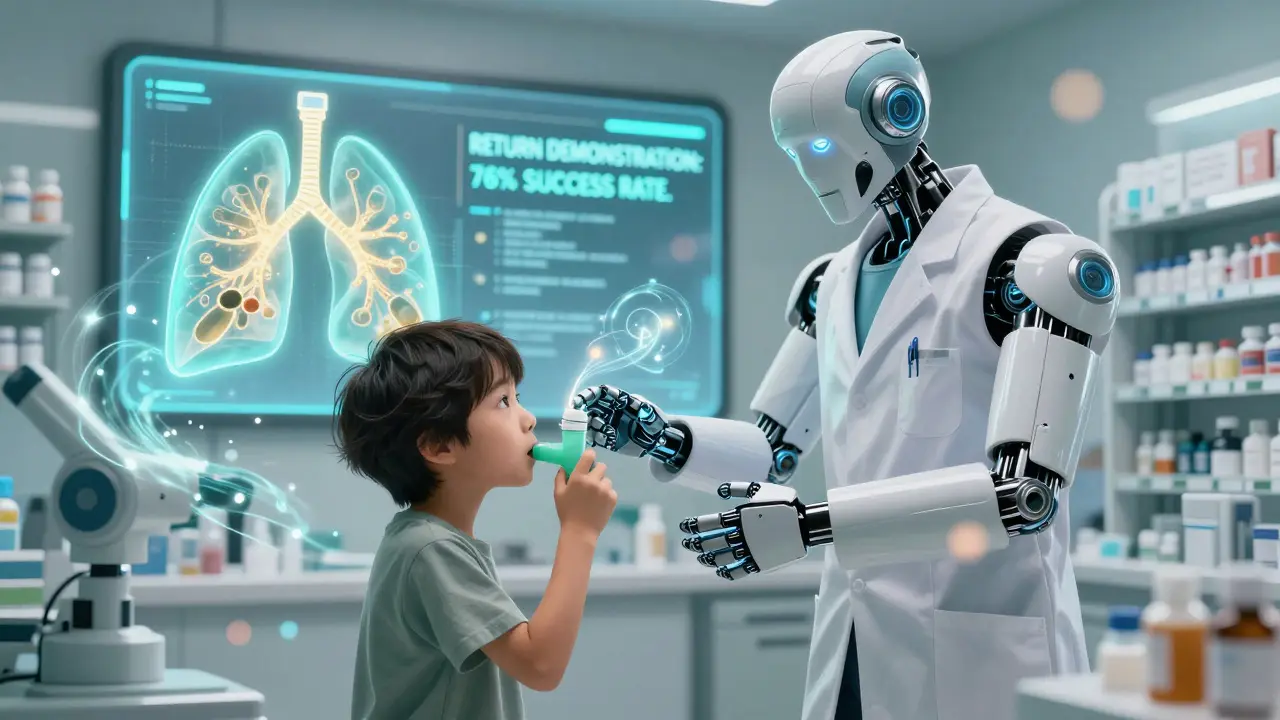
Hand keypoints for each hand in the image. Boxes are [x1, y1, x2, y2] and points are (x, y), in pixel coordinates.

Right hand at [553, 449, 617, 537]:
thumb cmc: (567, 512)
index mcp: (579, 477)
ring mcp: (605, 489)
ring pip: (607, 479)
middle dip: (596, 471)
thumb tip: (565, 466)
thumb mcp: (558, 493)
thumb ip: (560, 476)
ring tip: (594, 496)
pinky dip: (606, 494)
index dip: (589, 455)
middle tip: (591, 481)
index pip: (589, 455)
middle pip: (601, 466)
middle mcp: (593, 481)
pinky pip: (611, 490)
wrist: (580, 531)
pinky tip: (599, 503)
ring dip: (601, 484)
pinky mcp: (613, 498)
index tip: (588, 460)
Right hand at [573, 385, 675, 459]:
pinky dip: (594, 438)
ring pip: (590, 423)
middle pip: (591, 407)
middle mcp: (610, 411)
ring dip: (585, 425)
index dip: (589, 395)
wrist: (658, 440)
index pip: (600, 394)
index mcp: (618, 401)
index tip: (580, 400)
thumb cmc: (655, 422)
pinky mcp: (608, 439)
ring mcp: (608, 425)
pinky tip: (596, 439)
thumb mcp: (649, 411)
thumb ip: (640, 407)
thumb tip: (632, 402)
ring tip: (584, 428)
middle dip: (581, 409)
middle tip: (573, 413)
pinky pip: (596, 438)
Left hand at [678, 482, 810, 579]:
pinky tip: (720, 572)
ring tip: (701, 559)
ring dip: (708, 558)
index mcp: (739, 516)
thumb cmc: (784, 503)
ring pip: (721, 557)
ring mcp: (749, 550)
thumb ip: (739, 488)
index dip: (693, 526)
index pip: (708, 523)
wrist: (805, 524)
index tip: (684, 527)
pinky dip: (727, 573)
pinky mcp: (759, 563)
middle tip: (687, 544)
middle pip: (710, 541)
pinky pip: (738, 571)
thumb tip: (721, 490)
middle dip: (695, 543)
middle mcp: (741, 534)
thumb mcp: (761, 489)